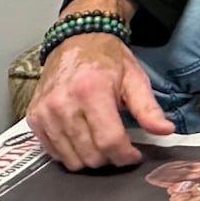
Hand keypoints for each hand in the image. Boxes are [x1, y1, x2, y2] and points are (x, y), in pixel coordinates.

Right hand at [27, 0, 173, 170]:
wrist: (78, 41)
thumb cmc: (108, 60)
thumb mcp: (135, 79)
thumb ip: (148, 108)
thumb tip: (166, 130)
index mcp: (91, 91)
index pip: (109, 141)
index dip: (125, 155)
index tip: (134, 155)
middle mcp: (63, 104)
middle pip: (90, 154)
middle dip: (110, 158)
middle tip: (120, 147)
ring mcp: (45, 113)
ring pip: (71, 159)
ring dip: (91, 159)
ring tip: (102, 143)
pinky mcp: (34, 118)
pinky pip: (53, 153)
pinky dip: (71, 154)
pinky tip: (83, 140)